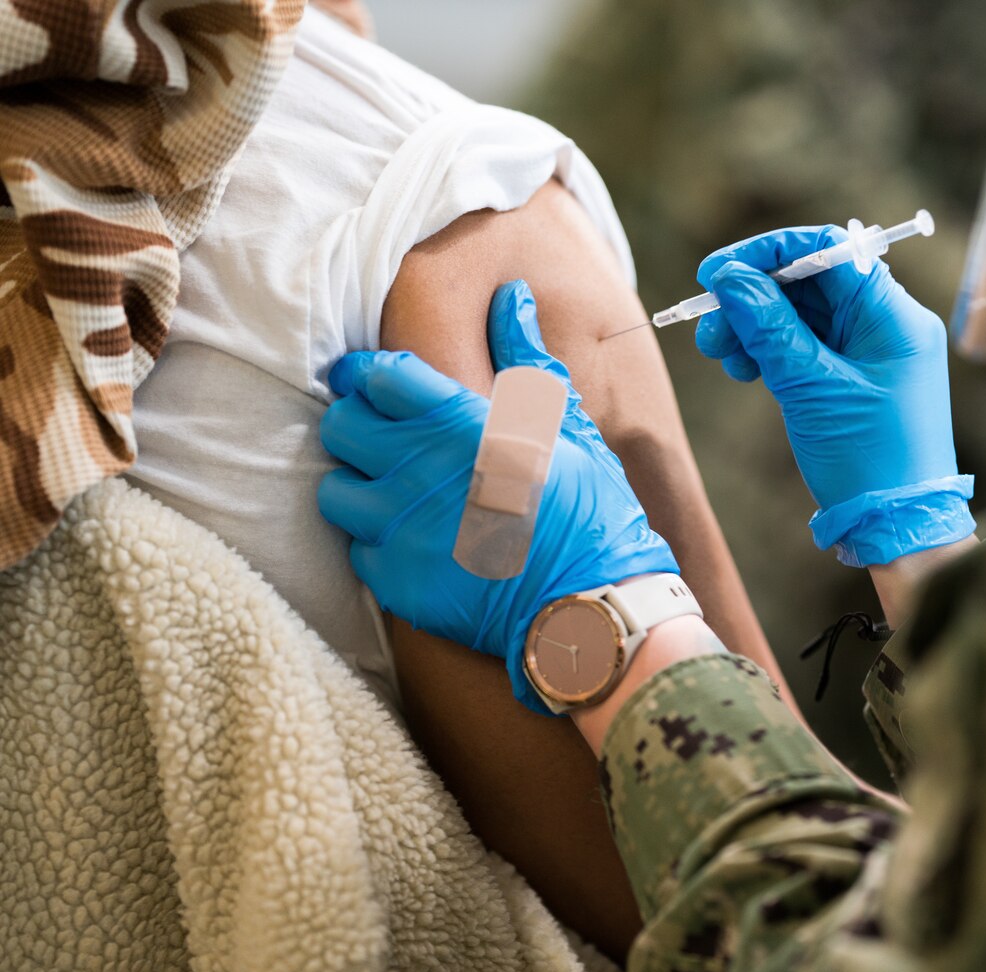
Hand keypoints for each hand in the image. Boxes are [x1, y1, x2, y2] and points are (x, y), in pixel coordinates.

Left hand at [318, 280, 677, 711]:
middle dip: (359, 425)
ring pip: (334, 490)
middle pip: (340, 426)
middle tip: (390, 439)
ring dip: (359, 486)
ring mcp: (401, 530)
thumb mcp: (565, 424)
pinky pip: (357, 550)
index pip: (376, 376)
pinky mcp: (395, 582)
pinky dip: (378, 544)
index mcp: (459, 423)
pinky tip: (414, 542)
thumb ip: (524, 356)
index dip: (371, 375)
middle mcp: (419, 471)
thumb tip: (508, 294)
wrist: (592, 604)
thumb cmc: (589, 508)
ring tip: (396, 493)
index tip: (380, 384)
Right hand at [695, 226, 973, 566]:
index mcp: (893, 317)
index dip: (768, 254)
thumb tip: (731, 278)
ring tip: (720, 356)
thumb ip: (770, 327)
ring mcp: (872, 352)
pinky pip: (808, 346)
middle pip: (810, 283)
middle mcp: (887, 325)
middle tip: (708, 328)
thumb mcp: (811, 389)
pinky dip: (771, 351)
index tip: (716, 273)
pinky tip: (744, 369)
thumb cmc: (869, 462)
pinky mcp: (855, 378)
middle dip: (752, 297)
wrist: (896, 528)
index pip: (828, 252)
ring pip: (802, 316)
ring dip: (754, 327)